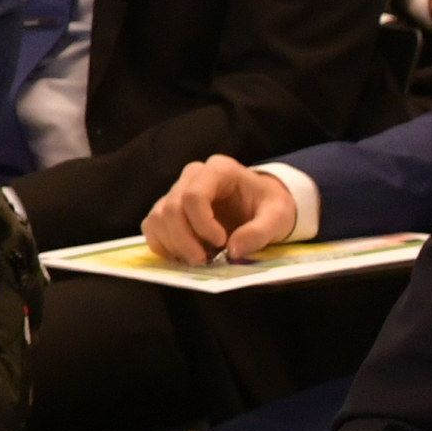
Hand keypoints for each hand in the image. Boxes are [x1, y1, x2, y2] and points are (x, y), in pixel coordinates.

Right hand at [148, 155, 305, 264]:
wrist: (263, 205)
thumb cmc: (270, 206)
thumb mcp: (278, 217)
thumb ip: (259, 232)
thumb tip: (233, 251)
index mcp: (219, 170)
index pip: (194, 194)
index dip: (201, 223)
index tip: (221, 243)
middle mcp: (193, 176)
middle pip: (172, 207)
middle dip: (185, 240)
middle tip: (204, 260)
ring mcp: (178, 191)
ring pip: (157, 218)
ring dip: (173, 244)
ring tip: (198, 258)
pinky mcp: (169, 208)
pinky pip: (152, 226)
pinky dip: (163, 245)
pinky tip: (184, 256)